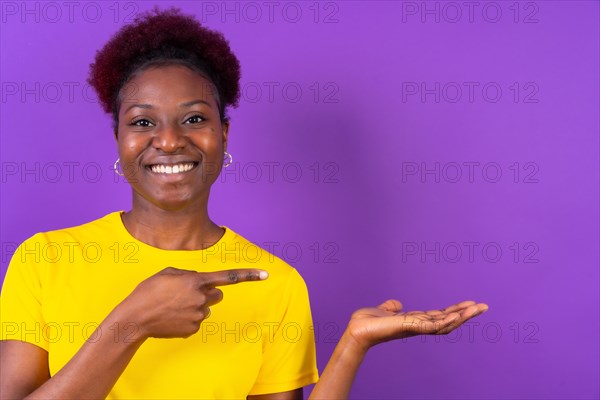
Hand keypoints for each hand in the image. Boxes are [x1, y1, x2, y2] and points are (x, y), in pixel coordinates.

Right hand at [115, 267, 267, 340]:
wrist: (135, 318)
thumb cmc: (149, 291)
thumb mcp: (168, 272)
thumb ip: (188, 274)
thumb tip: (197, 280)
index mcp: (196, 280)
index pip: (228, 277)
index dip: (249, 275)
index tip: (265, 274)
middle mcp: (201, 298)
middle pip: (218, 294)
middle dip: (209, 293)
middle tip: (189, 294)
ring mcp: (198, 315)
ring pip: (206, 308)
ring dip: (196, 306)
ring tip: (174, 306)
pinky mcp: (193, 329)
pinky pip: (197, 321)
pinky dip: (188, 319)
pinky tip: (172, 317)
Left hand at [345, 300, 488, 351]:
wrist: (356, 330)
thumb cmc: (367, 322)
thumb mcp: (383, 311)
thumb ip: (391, 307)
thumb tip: (397, 304)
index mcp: (414, 321)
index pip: (439, 316)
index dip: (455, 311)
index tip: (470, 304)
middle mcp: (418, 326)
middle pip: (447, 320)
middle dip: (465, 314)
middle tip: (484, 306)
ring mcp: (415, 328)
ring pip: (444, 324)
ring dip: (461, 316)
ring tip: (477, 308)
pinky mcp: (409, 327)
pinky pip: (432, 326)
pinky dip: (445, 320)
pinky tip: (456, 314)